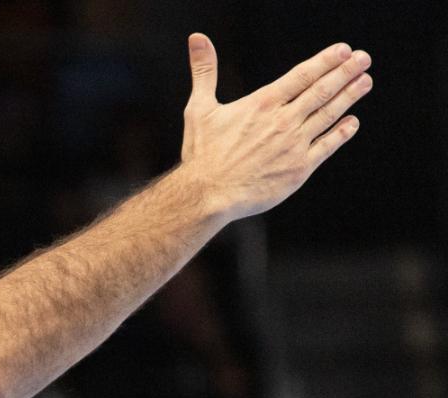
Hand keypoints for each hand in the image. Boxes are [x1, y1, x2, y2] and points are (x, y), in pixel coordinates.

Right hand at [179, 33, 372, 222]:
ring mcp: (294, 145)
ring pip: (329, 115)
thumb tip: (197, 39)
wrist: (208, 194)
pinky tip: (352, 122)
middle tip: (363, 59)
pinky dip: (342, 132)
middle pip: (321, 90)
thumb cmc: (202, 154)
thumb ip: (204, 71)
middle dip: (345, 72)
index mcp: (262, 104)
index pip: (301, 75)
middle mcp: (283, 121)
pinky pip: (327, 146)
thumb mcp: (199, 107)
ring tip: (365, 81)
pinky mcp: (299, 169)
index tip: (344, 50)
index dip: (325, 61)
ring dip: (349, 96)